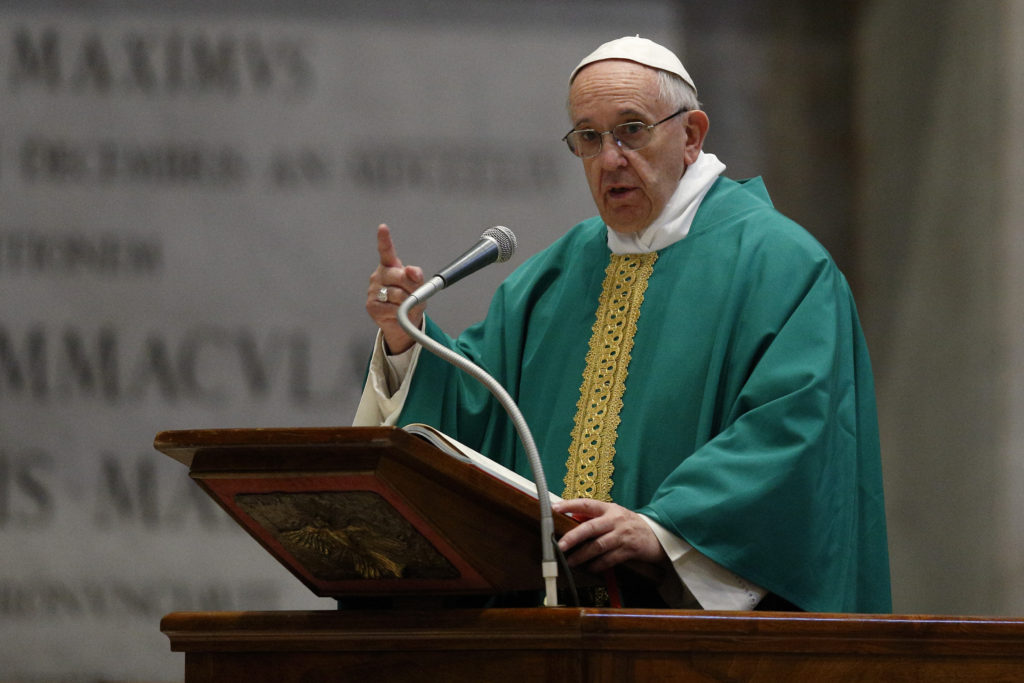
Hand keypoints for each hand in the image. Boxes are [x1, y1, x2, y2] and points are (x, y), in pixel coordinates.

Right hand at [366, 224, 424, 353]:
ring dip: (406, 302)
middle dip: (411, 286)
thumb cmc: (409, 300)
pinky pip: (391, 308)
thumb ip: (416, 277)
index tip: (383, 228)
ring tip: (405, 305)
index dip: (384, 239)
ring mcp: (373, 290)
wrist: (401, 322)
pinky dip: (399, 312)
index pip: (386, 251)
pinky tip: (396, 312)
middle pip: (398, 276)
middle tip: (414, 294)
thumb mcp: (418, 287)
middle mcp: (379, 275)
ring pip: (397, 294)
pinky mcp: (371, 305)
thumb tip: (412, 271)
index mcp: (390, 267)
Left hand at [553, 498, 668, 573]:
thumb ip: (594, 517)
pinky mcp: (629, 550)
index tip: (555, 508)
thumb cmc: (629, 524)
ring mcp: (622, 535)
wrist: (657, 535)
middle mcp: (615, 520)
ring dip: (582, 555)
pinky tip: (589, 568)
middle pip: (591, 527)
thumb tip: (571, 519)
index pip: (587, 504)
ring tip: (570, 562)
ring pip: (598, 546)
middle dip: (574, 537)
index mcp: (609, 509)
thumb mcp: (613, 515)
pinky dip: (598, 565)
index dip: (570, 505)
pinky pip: (610, 559)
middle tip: (560, 545)